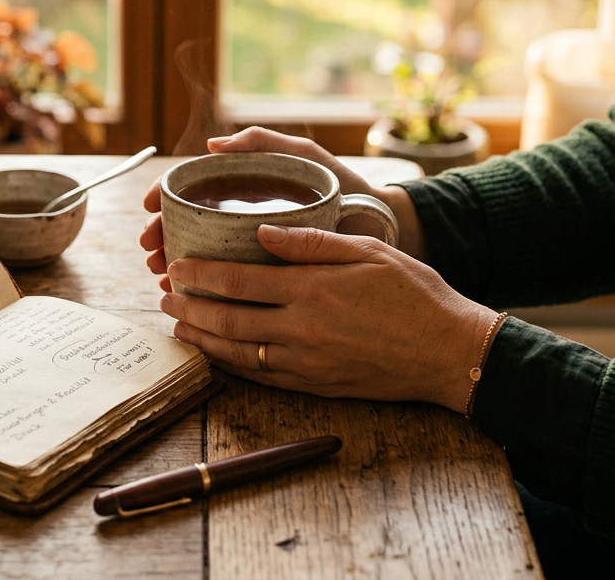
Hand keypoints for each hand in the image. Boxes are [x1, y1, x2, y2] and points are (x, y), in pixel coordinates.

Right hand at [140, 128, 425, 292]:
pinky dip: (205, 292)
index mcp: (243, 190)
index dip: (164, 198)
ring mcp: (251, 250)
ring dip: (175, 265)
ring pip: (200, 258)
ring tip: (162, 276)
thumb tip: (213, 144)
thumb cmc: (344, 184)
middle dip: (162, 238)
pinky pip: (228, 286)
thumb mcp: (303, 155)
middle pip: (187, 228)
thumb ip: (263, 142)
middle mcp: (241, 220)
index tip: (149, 208)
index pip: (191, 192)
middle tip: (150, 252)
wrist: (380, 223)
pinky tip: (191, 300)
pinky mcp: (267, 278)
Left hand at [162, 225, 495, 411]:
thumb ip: (311, 241)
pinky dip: (231, 365)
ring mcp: (306, 362)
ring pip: (238, 351)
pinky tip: (216, 355)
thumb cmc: (415, 294)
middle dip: (190, 308)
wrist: (449, 352)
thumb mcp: (367, 251)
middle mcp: (302, 328)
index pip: (239, 280)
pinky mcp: (316, 384)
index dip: (201, 273)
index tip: (177, 264)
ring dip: (202, 339)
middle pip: (228, 318)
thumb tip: (261, 230)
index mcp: (312, 288)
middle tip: (165, 297)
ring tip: (178, 326)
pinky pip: (262, 376)